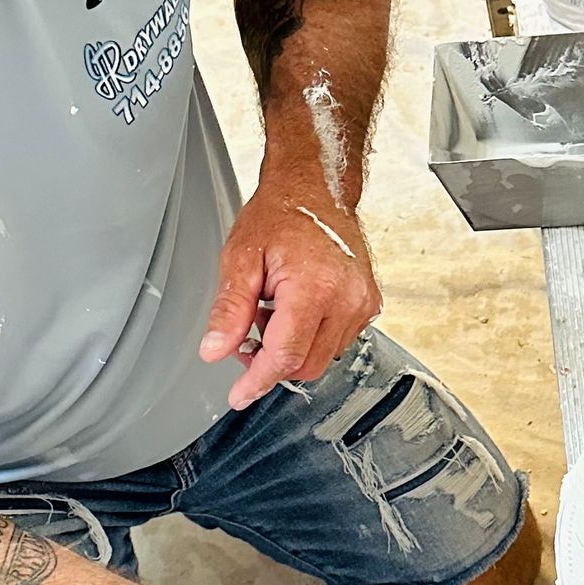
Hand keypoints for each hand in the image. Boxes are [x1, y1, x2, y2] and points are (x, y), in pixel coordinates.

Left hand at [200, 175, 381, 412]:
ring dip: (291, 350)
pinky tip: (294, 311)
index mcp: (315, 287)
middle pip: (305, 365)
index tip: (239, 394)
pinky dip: (310, 338)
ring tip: (272, 311)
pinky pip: (336, 342)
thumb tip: (215, 351)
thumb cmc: (281, 215)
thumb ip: (229, 310)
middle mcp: (347, 299)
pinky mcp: (368, 305)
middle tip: (246, 337)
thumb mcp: (241, 259)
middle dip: (271, 364)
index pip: (285, 356)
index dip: (257, 379)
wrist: (317, 190)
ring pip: (321, 358)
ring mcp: (362, 304)